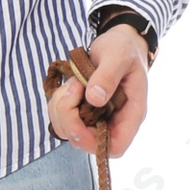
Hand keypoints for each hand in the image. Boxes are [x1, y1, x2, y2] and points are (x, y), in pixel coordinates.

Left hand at [45, 24, 149, 159]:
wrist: (118, 42)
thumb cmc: (124, 48)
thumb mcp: (119, 56)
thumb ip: (108, 76)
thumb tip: (95, 98)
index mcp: (131, 114)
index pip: (115, 147)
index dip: (93, 143)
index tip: (76, 123)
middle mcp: (114, 121)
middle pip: (87, 142)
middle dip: (69, 120)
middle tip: (72, 88)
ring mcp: (97, 118)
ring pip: (69, 131)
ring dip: (61, 109)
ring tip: (73, 83)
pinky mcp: (82, 111)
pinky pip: (62, 118)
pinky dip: (58, 103)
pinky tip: (69, 85)